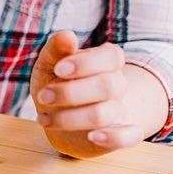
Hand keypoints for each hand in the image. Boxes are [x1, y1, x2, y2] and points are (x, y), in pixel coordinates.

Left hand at [30, 30, 144, 155]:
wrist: (60, 116)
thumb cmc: (56, 83)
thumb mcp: (49, 64)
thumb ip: (56, 50)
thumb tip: (67, 36)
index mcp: (106, 61)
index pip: (111, 57)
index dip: (86, 64)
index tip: (58, 70)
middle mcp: (117, 85)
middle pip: (108, 86)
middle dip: (71, 93)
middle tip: (43, 96)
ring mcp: (119, 111)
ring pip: (105, 114)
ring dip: (70, 118)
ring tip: (43, 119)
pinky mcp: (118, 135)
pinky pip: (129, 138)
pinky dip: (114, 138)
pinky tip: (92, 136)